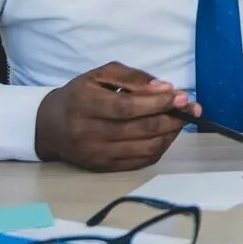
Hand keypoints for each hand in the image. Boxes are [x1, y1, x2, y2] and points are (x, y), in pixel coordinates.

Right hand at [35, 63, 198, 171]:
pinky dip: (160, 147)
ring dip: (170, 134)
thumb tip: (164, 88)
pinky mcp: (103, 168)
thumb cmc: (81, 95)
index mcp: (85, 104)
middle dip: (172, 118)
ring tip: (182, 119)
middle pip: (140, 129)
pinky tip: (167, 134)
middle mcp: (89, 132)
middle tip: (192, 108)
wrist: (50, 126)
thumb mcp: (100, 75)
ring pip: (144, 148)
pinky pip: (140, 161)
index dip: (158, 103)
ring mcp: (96, 154)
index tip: (181, 96)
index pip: (128, 107)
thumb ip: (132, 78)